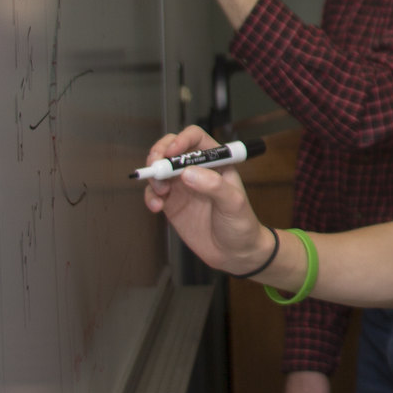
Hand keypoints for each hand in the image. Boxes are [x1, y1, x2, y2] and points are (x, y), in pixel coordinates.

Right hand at [141, 125, 272, 274]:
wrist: (235, 254)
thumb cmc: (242, 225)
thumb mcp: (234, 203)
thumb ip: (213, 186)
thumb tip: (188, 173)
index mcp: (216, 162)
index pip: (195, 139)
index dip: (181, 140)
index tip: (171, 152)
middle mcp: (197, 170)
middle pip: (171, 149)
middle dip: (159, 154)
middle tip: (155, 166)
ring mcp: (182, 186)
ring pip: (159, 170)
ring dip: (153, 176)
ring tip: (161, 192)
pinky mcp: (172, 204)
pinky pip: (154, 193)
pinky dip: (150, 197)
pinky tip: (156, 207)